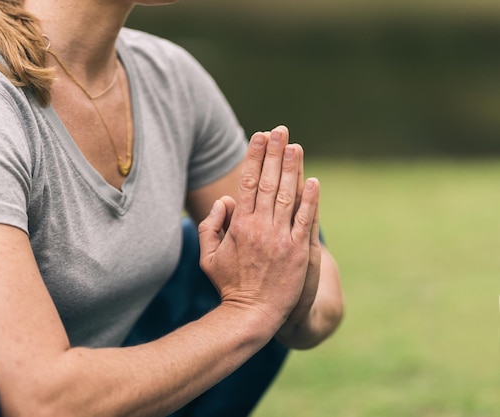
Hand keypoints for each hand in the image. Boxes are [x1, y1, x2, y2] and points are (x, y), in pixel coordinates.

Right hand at [198, 126, 319, 332]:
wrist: (252, 315)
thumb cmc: (228, 285)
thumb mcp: (207, 257)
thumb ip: (210, 226)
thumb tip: (224, 201)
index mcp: (239, 225)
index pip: (248, 183)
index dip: (255, 157)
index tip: (260, 136)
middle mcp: (261, 227)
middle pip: (269, 182)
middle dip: (274, 153)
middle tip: (280, 130)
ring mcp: (281, 238)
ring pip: (288, 196)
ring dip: (292, 168)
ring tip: (295, 146)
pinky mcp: (299, 251)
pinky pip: (306, 220)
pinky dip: (310, 199)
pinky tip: (313, 180)